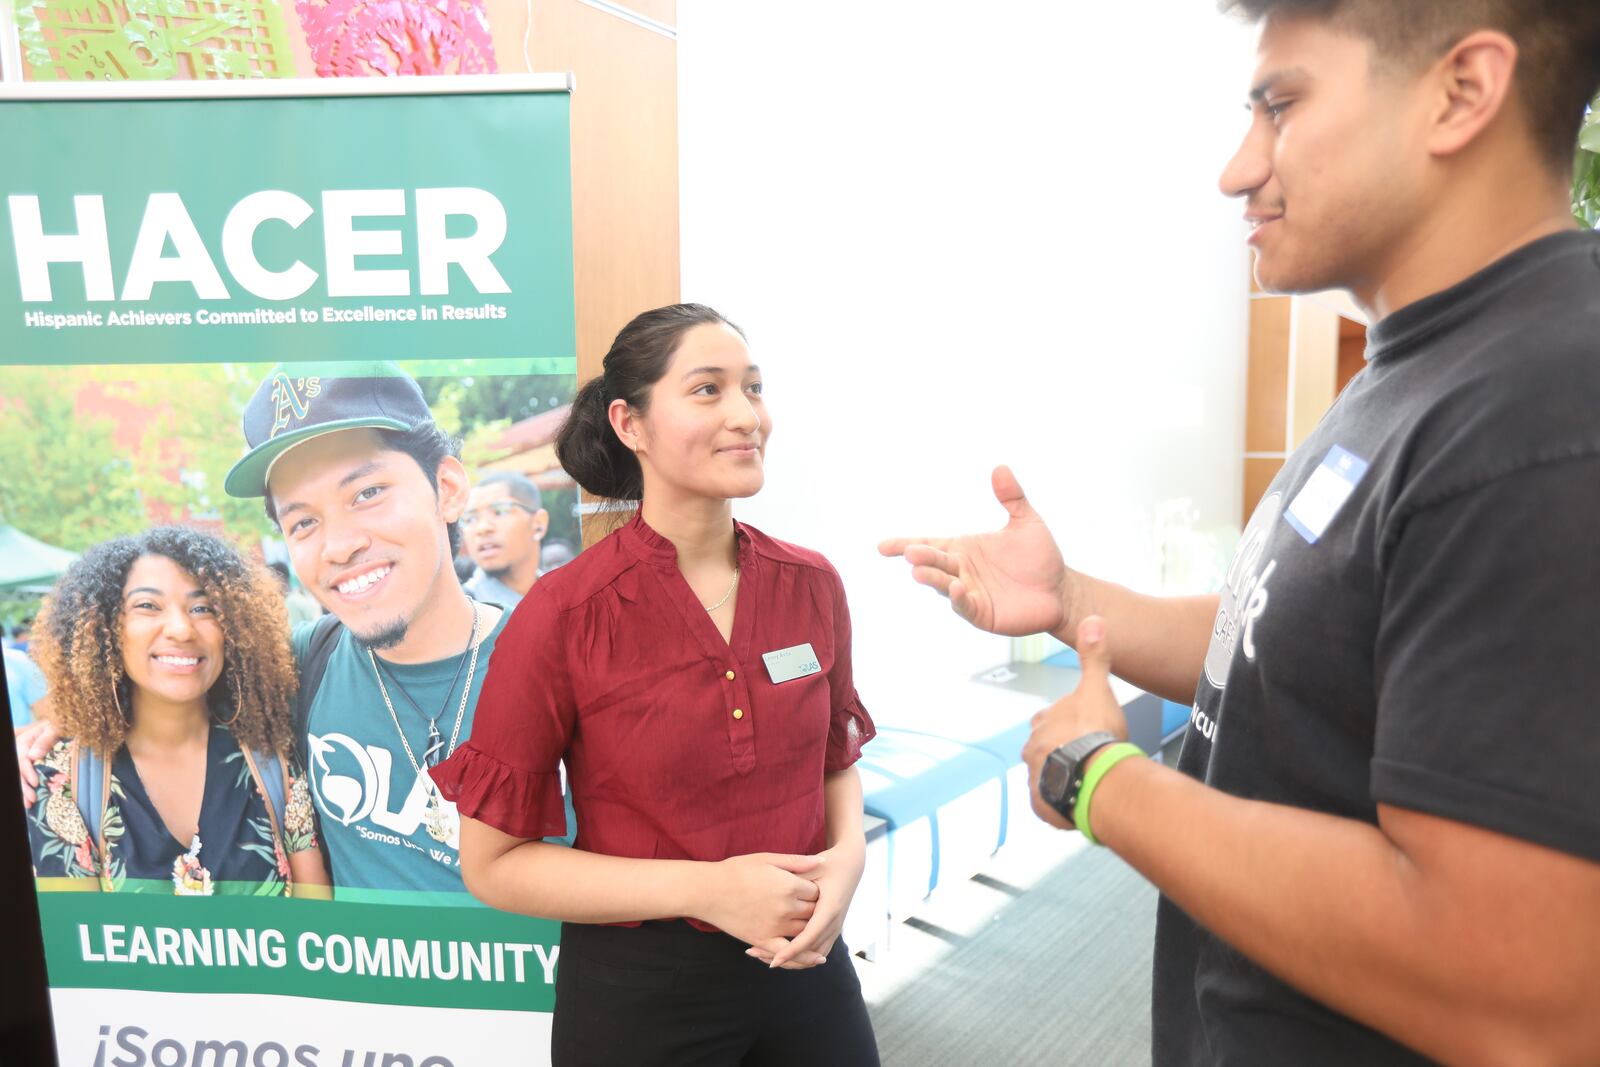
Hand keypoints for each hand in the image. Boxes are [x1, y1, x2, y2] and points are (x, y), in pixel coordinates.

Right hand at [15, 718, 59, 806]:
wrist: (63, 726)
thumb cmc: (61, 725)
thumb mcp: (54, 729)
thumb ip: (45, 740)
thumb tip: (33, 756)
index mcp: (25, 742)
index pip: (22, 759)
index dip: (27, 772)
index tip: (36, 782)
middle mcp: (22, 752)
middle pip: (19, 771)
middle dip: (24, 787)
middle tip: (32, 800)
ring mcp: (26, 760)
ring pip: (20, 777)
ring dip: (24, 792)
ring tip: (29, 804)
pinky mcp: (32, 766)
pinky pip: (27, 778)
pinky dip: (28, 790)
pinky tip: (30, 801)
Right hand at [696, 852, 820, 951]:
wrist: (708, 890)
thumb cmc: (737, 870)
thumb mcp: (767, 859)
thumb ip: (796, 861)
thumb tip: (823, 860)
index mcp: (789, 885)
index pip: (817, 892)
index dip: (816, 890)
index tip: (809, 888)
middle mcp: (786, 907)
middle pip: (813, 912)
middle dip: (815, 909)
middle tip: (811, 905)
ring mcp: (775, 926)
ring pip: (805, 932)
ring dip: (811, 930)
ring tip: (815, 926)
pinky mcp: (763, 941)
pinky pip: (789, 953)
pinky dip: (804, 957)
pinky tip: (817, 959)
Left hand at [750, 841, 865, 969]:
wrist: (850, 866)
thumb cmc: (828, 864)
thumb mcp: (812, 868)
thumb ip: (795, 880)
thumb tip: (773, 894)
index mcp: (830, 908)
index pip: (810, 936)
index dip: (792, 951)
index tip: (775, 961)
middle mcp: (835, 923)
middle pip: (810, 952)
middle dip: (786, 959)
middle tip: (756, 954)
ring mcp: (835, 929)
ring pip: (813, 956)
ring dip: (791, 960)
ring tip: (762, 954)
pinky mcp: (831, 931)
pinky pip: (815, 951)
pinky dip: (798, 956)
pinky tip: (778, 951)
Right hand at [879, 465, 1077, 637]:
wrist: (1061, 589)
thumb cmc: (1040, 557)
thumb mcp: (1026, 523)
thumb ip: (1012, 497)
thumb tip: (1000, 467)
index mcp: (963, 549)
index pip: (928, 544)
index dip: (904, 545)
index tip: (883, 546)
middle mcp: (960, 571)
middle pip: (934, 563)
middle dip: (921, 558)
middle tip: (910, 552)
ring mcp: (969, 594)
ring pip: (944, 586)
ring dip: (932, 579)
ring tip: (920, 572)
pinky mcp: (982, 613)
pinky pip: (966, 606)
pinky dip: (959, 599)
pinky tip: (957, 588)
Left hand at [1022, 617, 1126, 830]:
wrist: (1095, 776)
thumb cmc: (1096, 732)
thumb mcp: (1097, 687)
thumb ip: (1094, 656)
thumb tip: (1093, 619)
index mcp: (1042, 723)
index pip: (1049, 719)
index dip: (1067, 723)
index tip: (1084, 728)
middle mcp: (1032, 751)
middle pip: (1046, 750)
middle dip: (1063, 752)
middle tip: (1089, 756)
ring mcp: (1036, 779)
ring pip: (1048, 777)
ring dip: (1064, 778)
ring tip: (1088, 781)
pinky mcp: (1043, 806)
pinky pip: (1051, 805)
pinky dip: (1063, 804)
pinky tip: (1081, 801)